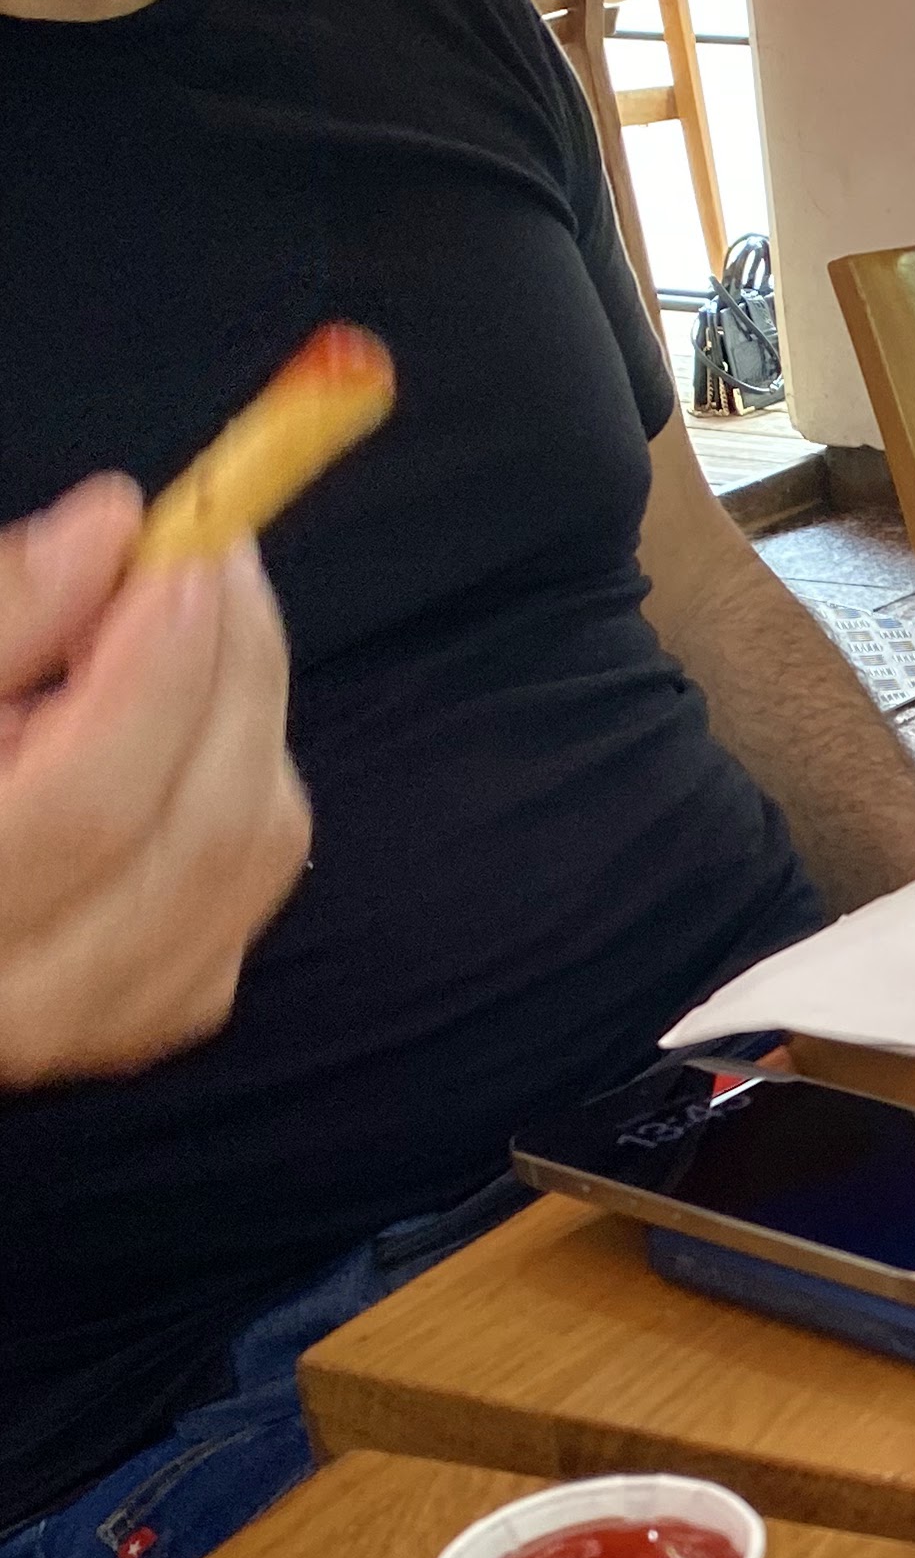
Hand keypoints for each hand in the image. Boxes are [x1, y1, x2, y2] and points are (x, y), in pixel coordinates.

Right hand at [0, 479, 311, 1088]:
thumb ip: (1, 618)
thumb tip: (110, 534)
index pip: (89, 805)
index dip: (158, 672)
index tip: (186, 554)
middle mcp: (24, 1000)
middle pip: (197, 832)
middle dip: (234, 673)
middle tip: (218, 557)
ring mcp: (96, 1022)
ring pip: (247, 858)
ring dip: (247, 721)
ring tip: (194, 623)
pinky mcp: (148, 1013)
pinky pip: (248, 887)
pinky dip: (244, 784)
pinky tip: (189, 721)